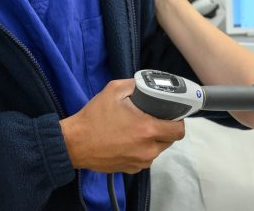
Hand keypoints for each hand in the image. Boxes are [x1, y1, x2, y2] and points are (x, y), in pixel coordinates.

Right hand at [60, 79, 184, 173]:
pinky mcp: (131, 169)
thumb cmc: (94, 117)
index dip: (178, 120)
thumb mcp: (114, 90)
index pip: (179, 130)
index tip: (171, 114)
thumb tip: (148, 85)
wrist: (74, 143)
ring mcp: (140, 162)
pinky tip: (128, 140)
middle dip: (164, 129)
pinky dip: (141, 149)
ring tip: (137, 129)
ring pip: (157, 149)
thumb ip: (136, 84)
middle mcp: (148, 149)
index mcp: (148, 129)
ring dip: (153, 139)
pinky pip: (145, 158)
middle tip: (152, 118)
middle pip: (169, 140)